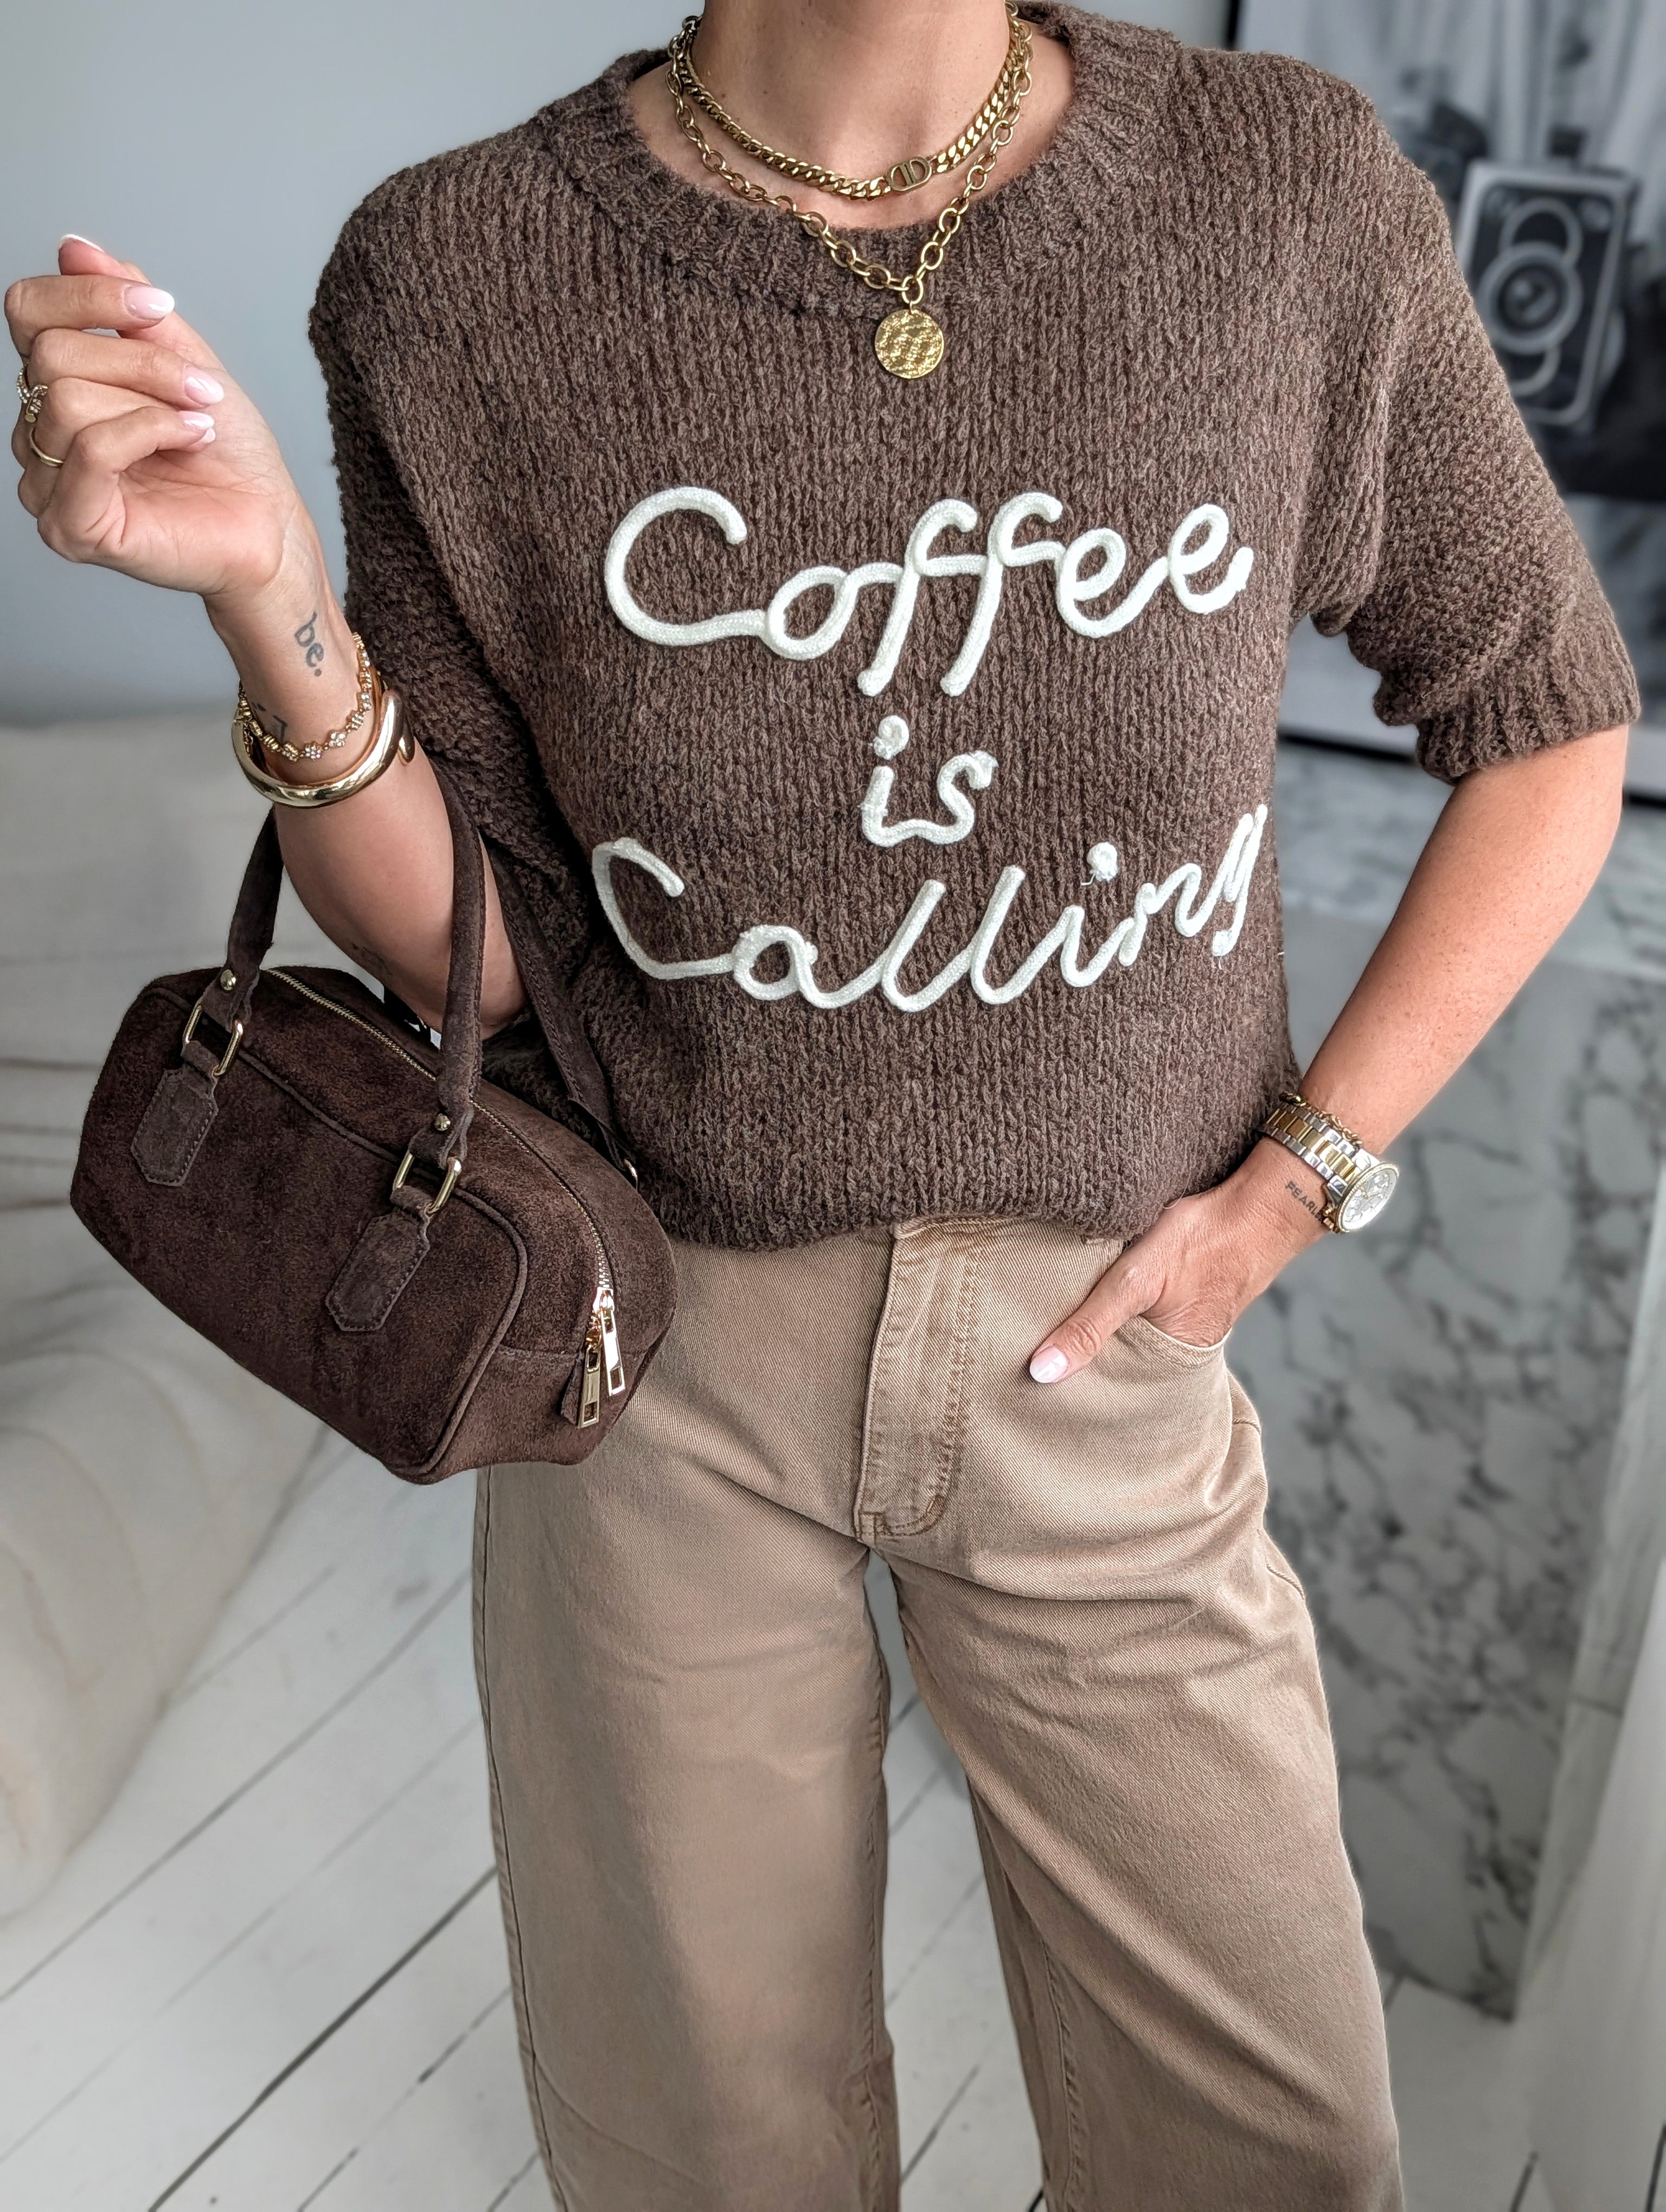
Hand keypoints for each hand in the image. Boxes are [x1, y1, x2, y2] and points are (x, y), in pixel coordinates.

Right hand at [8, 236, 303, 603]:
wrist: (271, 524)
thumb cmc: (229, 454)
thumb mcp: (182, 357)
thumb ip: (124, 306)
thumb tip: (73, 246)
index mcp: (55, 387)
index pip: (27, 310)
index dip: (89, 294)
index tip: (161, 307)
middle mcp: (37, 433)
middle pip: (53, 353)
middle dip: (141, 360)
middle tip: (200, 390)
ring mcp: (46, 485)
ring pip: (69, 399)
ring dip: (153, 401)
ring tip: (198, 424)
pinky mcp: (71, 527)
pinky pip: (91, 448)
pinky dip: (152, 432)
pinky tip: (190, 441)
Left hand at [1028, 1139, 1326, 1382]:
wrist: (1262, 1207)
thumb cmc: (1203, 1240)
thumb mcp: (1135, 1282)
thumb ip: (1090, 1325)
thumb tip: (1041, 1372)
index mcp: (1168, 1365)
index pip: (1104, 1389)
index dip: (1068, 1385)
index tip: (1027, 1383)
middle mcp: (1177, 1355)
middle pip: (1115, 1367)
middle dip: (1081, 1364)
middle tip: (1028, 1357)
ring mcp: (1183, 1327)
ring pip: (1127, 1340)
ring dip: (1098, 1335)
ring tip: (1052, 1331)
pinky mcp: (1183, 1302)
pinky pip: (1141, 1318)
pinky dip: (1118, 1314)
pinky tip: (1094, 1303)